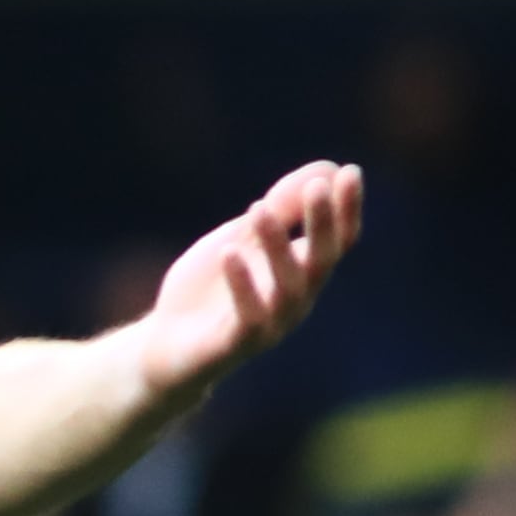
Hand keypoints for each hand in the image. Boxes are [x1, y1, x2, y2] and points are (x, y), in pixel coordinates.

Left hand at [132, 160, 364, 396]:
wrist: (165, 346)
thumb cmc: (210, 290)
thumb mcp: (242, 239)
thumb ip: (280, 209)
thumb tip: (326, 169)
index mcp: (301, 273)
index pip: (338, 241)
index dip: (347, 210)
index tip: (351, 172)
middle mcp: (295, 300)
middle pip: (321, 261)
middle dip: (322, 224)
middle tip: (316, 188)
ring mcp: (271, 325)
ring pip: (287, 287)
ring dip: (276, 246)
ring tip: (258, 208)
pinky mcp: (237, 345)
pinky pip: (249, 317)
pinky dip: (242, 284)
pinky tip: (229, 253)